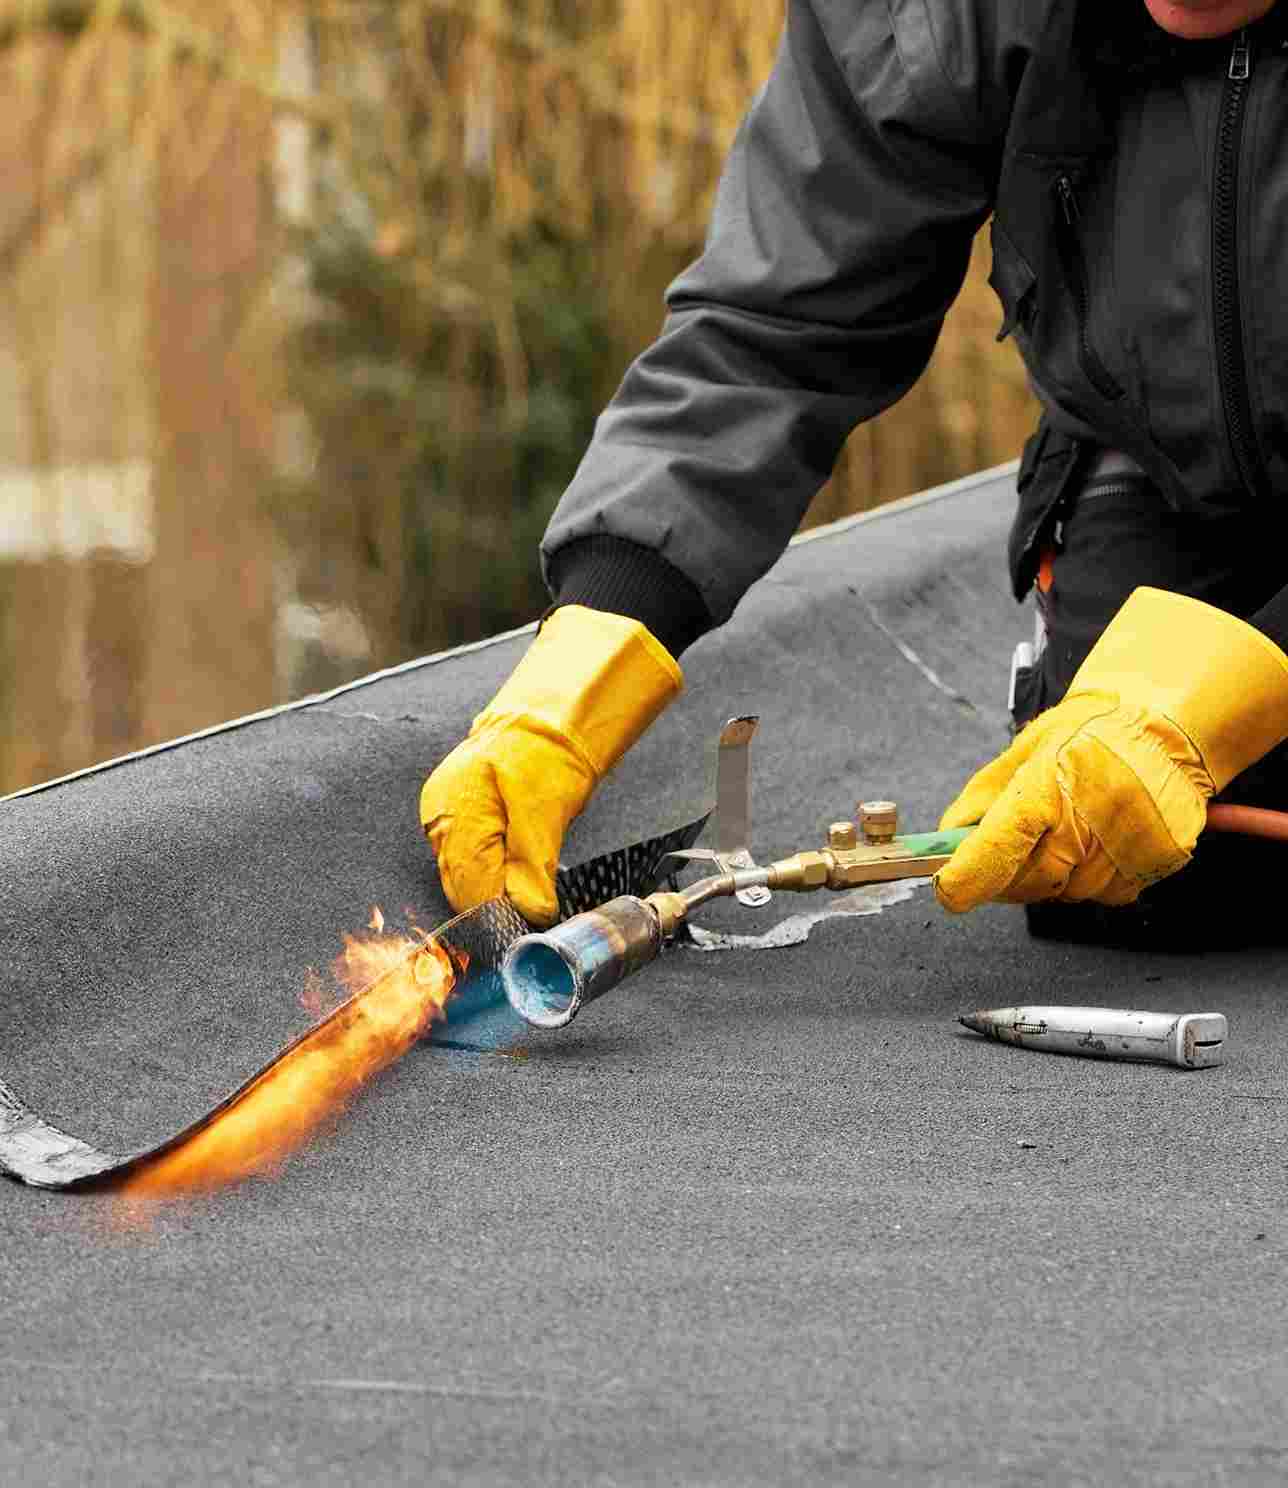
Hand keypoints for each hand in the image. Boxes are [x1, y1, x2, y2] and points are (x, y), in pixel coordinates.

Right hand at [420, 606, 681, 924]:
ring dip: (494, 890)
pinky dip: (491, 870)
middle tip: (529, 921)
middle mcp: (441, 817)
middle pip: (461, 885)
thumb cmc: (547, 751)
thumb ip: (533, 865)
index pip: (468, 888)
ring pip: (464, 874)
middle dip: (494, 906)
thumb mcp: (546, 808)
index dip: (496, 916)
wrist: (547, 716)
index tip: (523, 933)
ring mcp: (445, 815)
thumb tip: (531, 912)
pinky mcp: (456, 815)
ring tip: (525, 896)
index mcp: (456, 813)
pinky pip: (469, 856)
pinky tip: (513, 874)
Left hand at [934, 587, 1287, 912]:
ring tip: (1066, 830)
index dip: (967, 878)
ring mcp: (1127, 844)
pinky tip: (1095, 840)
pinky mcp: (1157, 862)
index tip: (949, 891)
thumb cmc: (1091, 733)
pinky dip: (1091, 877)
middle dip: (1007, 875)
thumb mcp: (1024, 751)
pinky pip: (1106, 894)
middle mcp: (1090, 819)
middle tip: (1013, 847)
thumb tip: (947, 841)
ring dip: (1053, 875)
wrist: (1164, 726)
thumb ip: (981, 800)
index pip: (998, 847)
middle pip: (1028, 882)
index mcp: (1048, 786)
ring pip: (1066, 892)